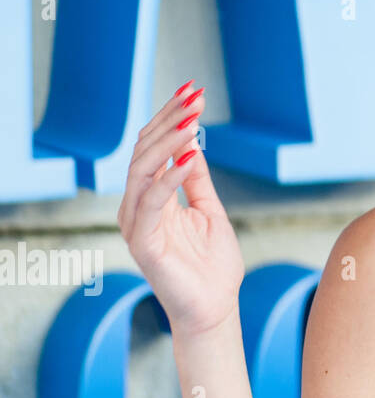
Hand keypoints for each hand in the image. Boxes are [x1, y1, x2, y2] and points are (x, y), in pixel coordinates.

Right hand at [116, 80, 244, 338]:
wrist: (215, 306)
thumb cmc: (212, 263)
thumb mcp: (209, 209)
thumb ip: (196, 179)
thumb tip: (193, 143)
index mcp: (151, 198)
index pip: (154, 147)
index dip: (171, 118)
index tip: (193, 90)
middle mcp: (137, 206)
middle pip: (144, 151)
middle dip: (171, 120)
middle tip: (196, 96)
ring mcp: (136, 224)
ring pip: (142, 170)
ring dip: (169, 141)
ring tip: (194, 119)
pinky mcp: (142, 242)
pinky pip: (152, 202)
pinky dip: (171, 176)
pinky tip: (192, 156)